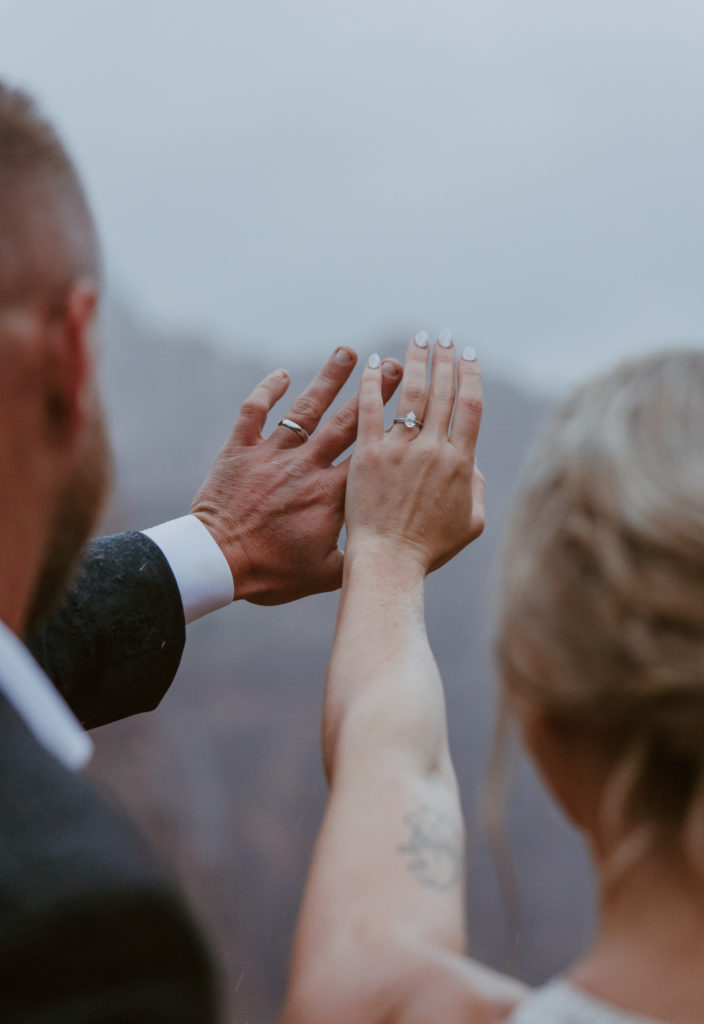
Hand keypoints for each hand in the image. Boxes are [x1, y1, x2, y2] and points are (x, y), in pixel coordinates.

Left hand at [190, 347, 401, 603]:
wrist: (216, 563)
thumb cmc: (272, 574)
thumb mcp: (325, 575)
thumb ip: (359, 555)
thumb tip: (390, 543)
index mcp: (331, 494)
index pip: (372, 453)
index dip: (394, 427)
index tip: (415, 406)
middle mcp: (306, 466)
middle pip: (347, 421)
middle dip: (373, 390)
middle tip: (392, 364)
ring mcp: (272, 454)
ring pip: (306, 408)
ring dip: (328, 378)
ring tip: (347, 352)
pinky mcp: (239, 450)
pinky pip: (254, 411)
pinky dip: (268, 390)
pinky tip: (282, 374)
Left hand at [345, 332, 484, 575]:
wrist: (388, 563)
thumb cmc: (429, 550)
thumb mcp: (470, 524)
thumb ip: (476, 487)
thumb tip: (470, 462)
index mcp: (461, 463)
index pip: (470, 406)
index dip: (471, 375)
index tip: (469, 354)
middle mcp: (432, 450)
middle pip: (442, 392)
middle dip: (445, 359)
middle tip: (444, 336)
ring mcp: (399, 451)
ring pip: (409, 395)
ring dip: (415, 362)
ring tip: (417, 341)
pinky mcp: (367, 457)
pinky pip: (369, 411)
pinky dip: (372, 384)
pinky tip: (372, 363)